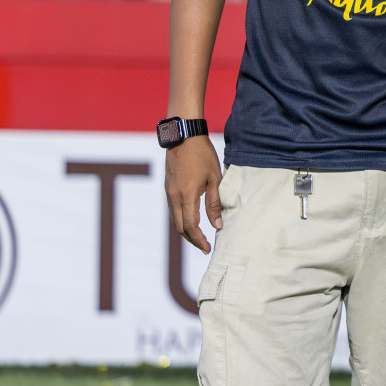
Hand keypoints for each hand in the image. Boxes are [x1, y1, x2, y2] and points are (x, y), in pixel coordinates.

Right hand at [166, 136, 222, 252]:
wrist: (184, 138)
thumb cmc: (203, 156)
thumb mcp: (215, 178)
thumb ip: (215, 203)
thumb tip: (218, 225)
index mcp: (187, 195)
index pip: (191, 226)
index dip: (199, 240)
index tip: (208, 248)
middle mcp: (174, 197)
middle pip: (180, 227)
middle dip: (192, 239)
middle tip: (204, 247)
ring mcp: (169, 193)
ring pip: (174, 220)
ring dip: (186, 231)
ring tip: (199, 238)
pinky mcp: (168, 189)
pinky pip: (173, 211)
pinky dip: (181, 221)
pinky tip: (191, 222)